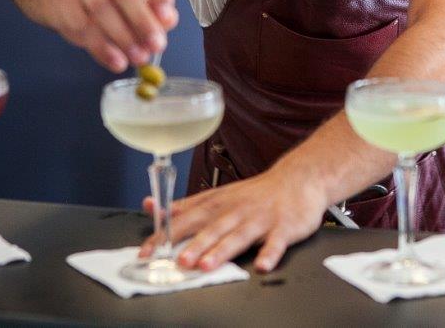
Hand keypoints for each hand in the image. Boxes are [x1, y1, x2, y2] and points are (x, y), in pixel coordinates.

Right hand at [48, 0, 178, 71]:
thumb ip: (160, 10)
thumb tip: (167, 21)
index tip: (167, 18)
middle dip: (142, 21)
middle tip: (156, 46)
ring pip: (102, 8)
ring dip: (123, 38)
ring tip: (139, 58)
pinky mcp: (65, 2)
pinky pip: (83, 27)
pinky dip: (102, 48)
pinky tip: (117, 61)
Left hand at [140, 168, 328, 272]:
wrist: (298, 179)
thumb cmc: (255, 193)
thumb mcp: (217, 195)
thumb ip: (185, 206)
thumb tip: (150, 207)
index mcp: (217, 204)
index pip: (185, 219)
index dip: (166, 235)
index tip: (147, 251)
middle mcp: (236, 210)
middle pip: (212, 228)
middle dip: (194, 244)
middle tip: (178, 260)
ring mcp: (260, 219)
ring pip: (238, 235)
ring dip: (222, 250)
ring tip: (207, 265)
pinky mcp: (284, 227)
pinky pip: (276, 242)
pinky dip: (270, 253)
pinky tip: (262, 265)